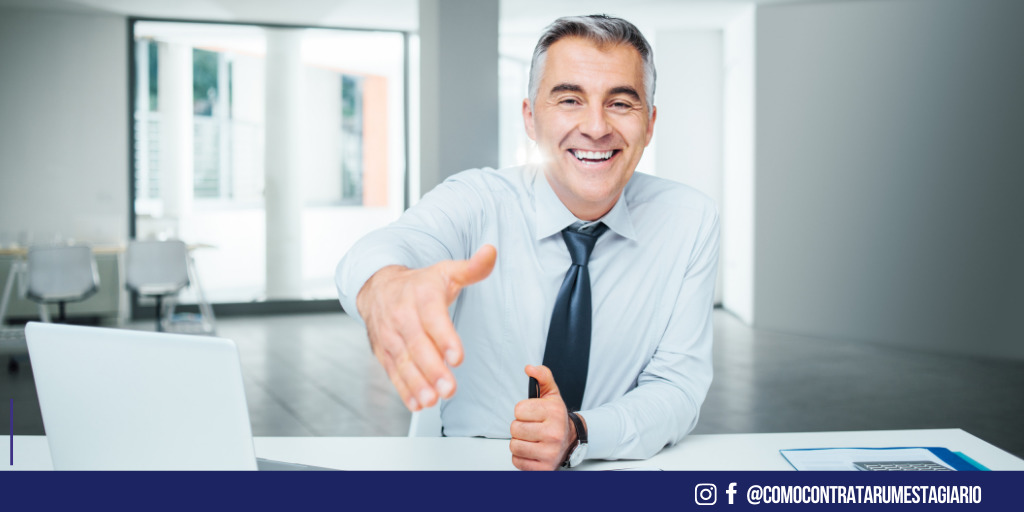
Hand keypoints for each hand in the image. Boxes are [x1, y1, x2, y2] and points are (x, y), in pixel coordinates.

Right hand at [356, 245, 496, 410]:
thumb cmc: (418, 284)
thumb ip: (472, 268)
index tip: (457, 356)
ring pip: (403, 362)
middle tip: (449, 388)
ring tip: (432, 399)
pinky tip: (417, 402)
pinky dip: (404, 390)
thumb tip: (491, 252)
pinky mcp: (384, 352)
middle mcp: (402, 316)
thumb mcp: (445, 271)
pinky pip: (393, 372)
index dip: (444, 338)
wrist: (377, 286)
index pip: (432, 318)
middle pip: (417, 346)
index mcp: (420, 296)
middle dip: (433, 369)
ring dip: (417, 383)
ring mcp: (390, 336)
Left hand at [509, 365, 576, 470]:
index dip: (522, 411)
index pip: (519, 410)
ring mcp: (549, 452)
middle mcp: (554, 433)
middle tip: (532, 427)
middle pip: (514, 428)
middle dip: (520, 427)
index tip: (532, 413)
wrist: (571, 440)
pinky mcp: (543, 467)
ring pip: (514, 446)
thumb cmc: (556, 418)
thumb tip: (530, 368)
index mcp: (554, 412)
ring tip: (532, 439)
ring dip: (520, 442)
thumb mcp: (552, 394)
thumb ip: (542, 376)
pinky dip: (521, 457)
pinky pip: (517, 461)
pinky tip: (532, 450)